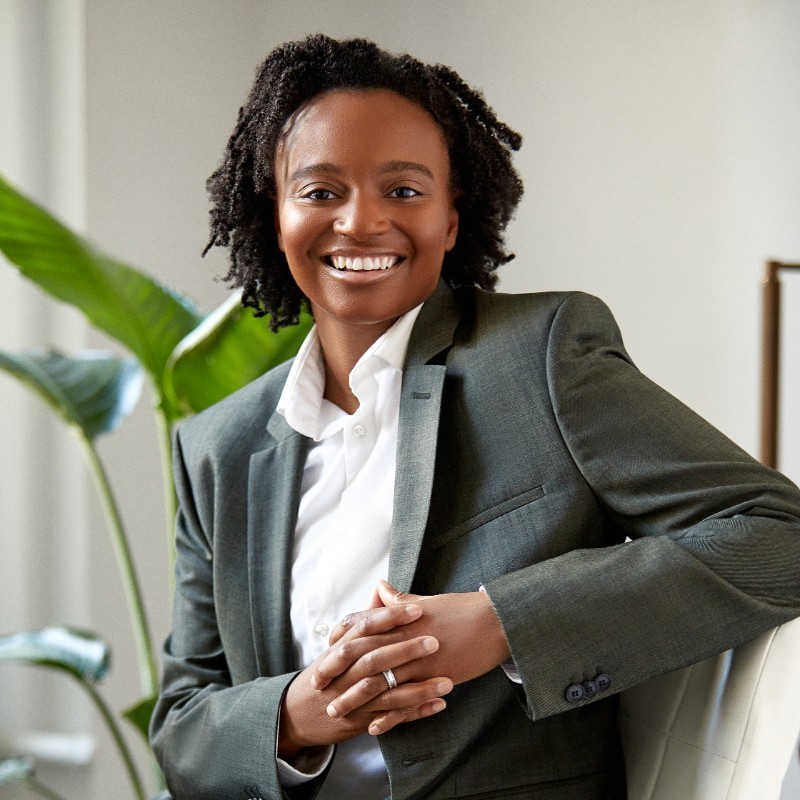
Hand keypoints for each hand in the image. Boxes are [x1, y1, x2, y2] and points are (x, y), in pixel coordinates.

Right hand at [278, 602, 452, 759]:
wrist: (297, 714)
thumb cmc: (327, 673)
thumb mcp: (339, 643)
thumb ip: (365, 616)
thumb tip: (382, 585)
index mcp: (341, 648)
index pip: (366, 627)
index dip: (391, 618)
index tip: (418, 608)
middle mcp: (345, 673)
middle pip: (376, 658)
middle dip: (406, 650)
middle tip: (435, 641)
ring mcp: (353, 699)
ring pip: (387, 692)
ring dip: (419, 688)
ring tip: (447, 681)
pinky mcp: (361, 721)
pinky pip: (392, 717)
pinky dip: (416, 712)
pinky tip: (439, 705)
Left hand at [316, 581, 510, 722]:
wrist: (495, 621)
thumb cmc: (462, 609)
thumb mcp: (428, 601)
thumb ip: (400, 600)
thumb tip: (381, 587)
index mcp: (401, 619)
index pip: (361, 628)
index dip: (340, 641)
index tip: (324, 652)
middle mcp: (405, 639)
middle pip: (362, 657)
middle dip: (338, 671)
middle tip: (319, 685)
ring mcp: (419, 661)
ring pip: (380, 683)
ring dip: (356, 699)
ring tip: (337, 711)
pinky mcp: (434, 678)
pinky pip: (407, 702)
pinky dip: (389, 716)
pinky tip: (375, 727)